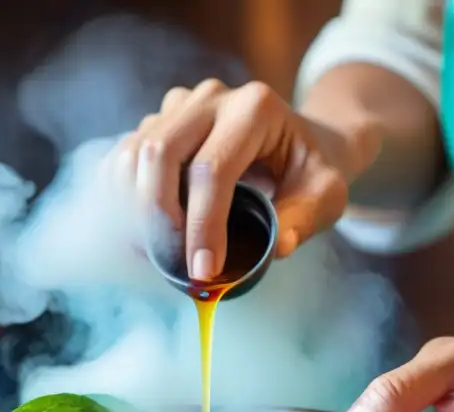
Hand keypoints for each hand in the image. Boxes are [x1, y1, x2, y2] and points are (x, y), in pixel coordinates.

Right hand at [105, 78, 361, 280]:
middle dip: (159, 217)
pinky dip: (124, 199)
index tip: (204, 272)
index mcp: (255, 109)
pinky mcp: (161, 122)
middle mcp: (212, 98)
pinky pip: (125, 158)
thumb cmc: (316, 169)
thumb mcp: (328, 195)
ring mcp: (181, 106)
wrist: (305, 141)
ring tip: (158, 254)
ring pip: (134, 153)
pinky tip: (143, 235)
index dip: (202, 226)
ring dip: (135, 209)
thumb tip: (276, 249)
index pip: (212, 169)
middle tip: (174, 265)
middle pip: (159, 153)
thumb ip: (304, 219)